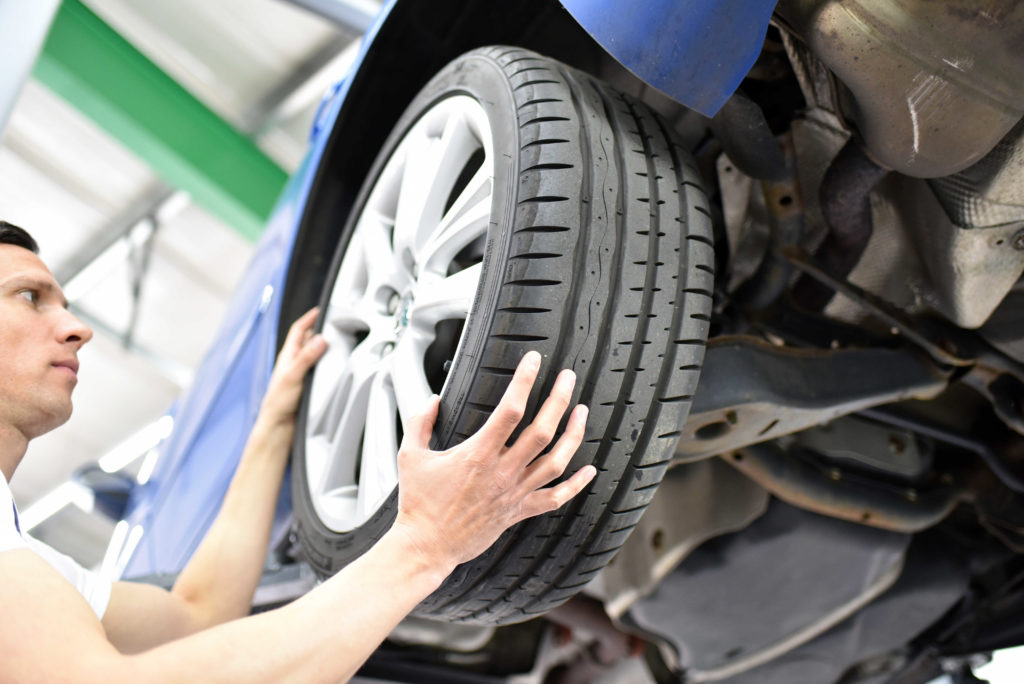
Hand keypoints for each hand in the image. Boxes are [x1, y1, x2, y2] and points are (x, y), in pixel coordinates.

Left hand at [259, 307, 327, 425]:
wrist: (279, 426)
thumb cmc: (279, 403)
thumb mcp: (293, 376)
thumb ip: (307, 357)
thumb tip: (319, 340)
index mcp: (288, 357)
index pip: (298, 330)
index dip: (309, 318)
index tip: (319, 311)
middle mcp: (292, 363)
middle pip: (307, 340)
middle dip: (319, 330)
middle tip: (332, 325)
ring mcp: (299, 374)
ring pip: (312, 354)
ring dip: (322, 347)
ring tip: (335, 343)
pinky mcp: (305, 385)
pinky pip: (317, 368)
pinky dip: (325, 363)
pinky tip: (331, 368)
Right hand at [389, 351, 595, 572]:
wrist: (427, 546)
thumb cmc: (419, 504)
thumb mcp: (410, 455)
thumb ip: (420, 422)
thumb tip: (433, 400)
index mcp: (478, 454)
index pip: (510, 409)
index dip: (524, 381)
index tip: (532, 361)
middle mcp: (503, 472)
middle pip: (542, 430)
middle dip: (559, 399)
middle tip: (567, 377)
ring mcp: (514, 493)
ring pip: (556, 461)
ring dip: (573, 434)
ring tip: (582, 411)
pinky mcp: (519, 512)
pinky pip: (555, 498)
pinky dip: (576, 485)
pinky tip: (589, 471)